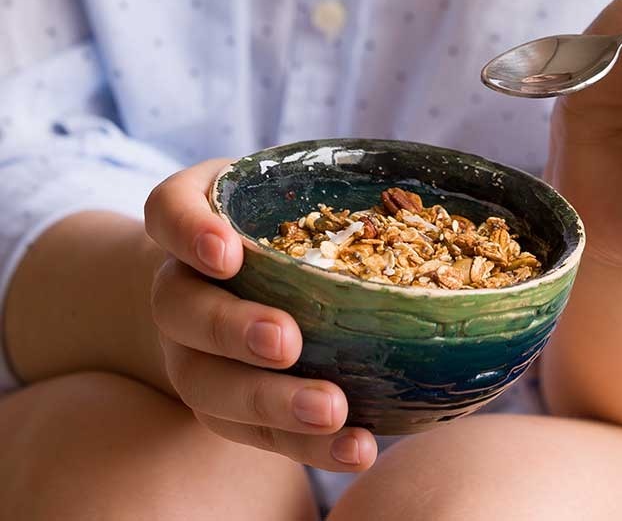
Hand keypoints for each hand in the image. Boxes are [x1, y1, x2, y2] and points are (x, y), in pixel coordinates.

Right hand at [145, 160, 377, 470]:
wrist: (219, 287)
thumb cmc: (275, 225)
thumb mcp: (288, 192)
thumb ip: (335, 189)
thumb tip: (438, 206)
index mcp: (192, 220)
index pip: (169, 214)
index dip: (191, 232)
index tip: (228, 251)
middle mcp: (180, 287)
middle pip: (184, 311)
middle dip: (233, 329)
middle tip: (286, 341)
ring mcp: (192, 353)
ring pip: (210, 386)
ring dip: (272, 402)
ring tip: (332, 411)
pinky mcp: (221, 407)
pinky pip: (253, 433)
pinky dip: (306, 446)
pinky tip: (357, 446)